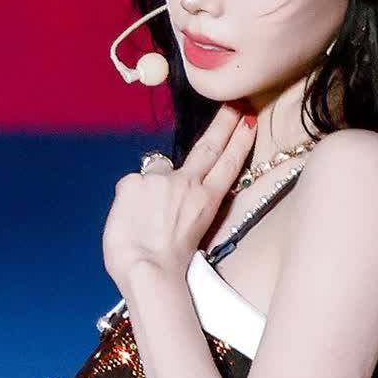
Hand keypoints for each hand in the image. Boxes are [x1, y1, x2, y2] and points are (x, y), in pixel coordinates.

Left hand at [102, 102, 256, 290]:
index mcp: (206, 202)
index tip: (248, 121)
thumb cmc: (168, 267)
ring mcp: (160, 180)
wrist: (147, 270)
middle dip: (223, 124)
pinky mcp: (134, 181)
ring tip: (148, 218)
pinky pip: (132, 185)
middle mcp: (187, 184)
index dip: (239, 141)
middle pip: (208, 148)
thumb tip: (167, 196)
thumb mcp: (190, 238)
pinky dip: (130, 200)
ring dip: (154, 189)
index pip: (228, 165)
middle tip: (234, 106)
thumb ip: (182, 209)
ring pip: (158, 172)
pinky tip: (130, 220)